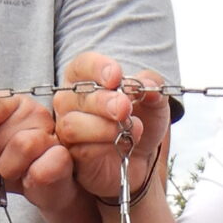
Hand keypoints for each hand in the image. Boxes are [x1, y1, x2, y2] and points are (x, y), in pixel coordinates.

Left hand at [0, 93, 67, 207]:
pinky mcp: (63, 157)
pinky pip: (38, 168)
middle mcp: (33, 113)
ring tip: (14, 174)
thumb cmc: (12, 164)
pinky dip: (29, 179)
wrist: (45, 189)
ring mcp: (51, 133)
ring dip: (8, 171)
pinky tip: (32, 179)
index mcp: (11, 105)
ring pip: (20, 148)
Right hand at [52, 54, 170, 210]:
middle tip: (125, 107)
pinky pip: (81, 149)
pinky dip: (105, 146)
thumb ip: (153, 87)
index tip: (116, 75)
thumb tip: (149, 84)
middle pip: (76, 96)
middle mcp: (71, 101)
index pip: (82, 65)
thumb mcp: (154, 100)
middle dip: (103, 101)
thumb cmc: (140, 120)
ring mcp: (68, 128)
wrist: (142, 156)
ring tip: (132, 128)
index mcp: (86, 79)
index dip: (97, 68)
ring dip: (104, 127)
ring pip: (73, 125)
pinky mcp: (73, 155)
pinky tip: (124, 144)